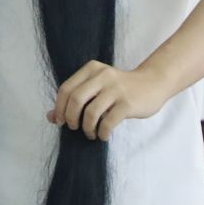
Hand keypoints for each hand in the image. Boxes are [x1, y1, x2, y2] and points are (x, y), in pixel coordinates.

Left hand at [49, 61, 170, 141]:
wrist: (153, 84)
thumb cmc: (120, 89)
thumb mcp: (96, 88)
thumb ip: (74, 99)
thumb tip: (50, 117)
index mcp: (92, 69)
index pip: (66, 89)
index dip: (59, 108)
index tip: (60, 121)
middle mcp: (103, 75)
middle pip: (75, 99)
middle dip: (70, 118)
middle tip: (74, 128)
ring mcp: (116, 89)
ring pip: (90, 112)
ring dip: (86, 128)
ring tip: (90, 133)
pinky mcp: (127, 103)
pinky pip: (107, 122)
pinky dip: (102, 133)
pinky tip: (103, 135)